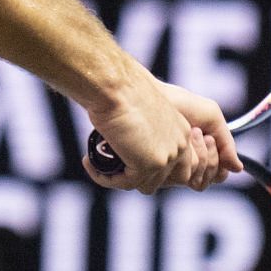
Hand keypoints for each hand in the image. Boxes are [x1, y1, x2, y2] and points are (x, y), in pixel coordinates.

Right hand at [83, 76, 243, 193]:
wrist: (115, 85)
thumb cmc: (121, 89)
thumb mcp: (140, 111)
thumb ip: (144, 130)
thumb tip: (129, 145)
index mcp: (180, 131)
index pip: (174, 165)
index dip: (149, 168)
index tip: (123, 157)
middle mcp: (179, 145)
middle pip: (162, 179)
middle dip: (136, 176)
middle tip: (112, 166)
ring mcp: (167, 157)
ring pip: (144, 185)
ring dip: (120, 179)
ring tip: (97, 165)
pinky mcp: (150, 165)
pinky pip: (125, 183)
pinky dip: (106, 178)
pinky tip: (89, 163)